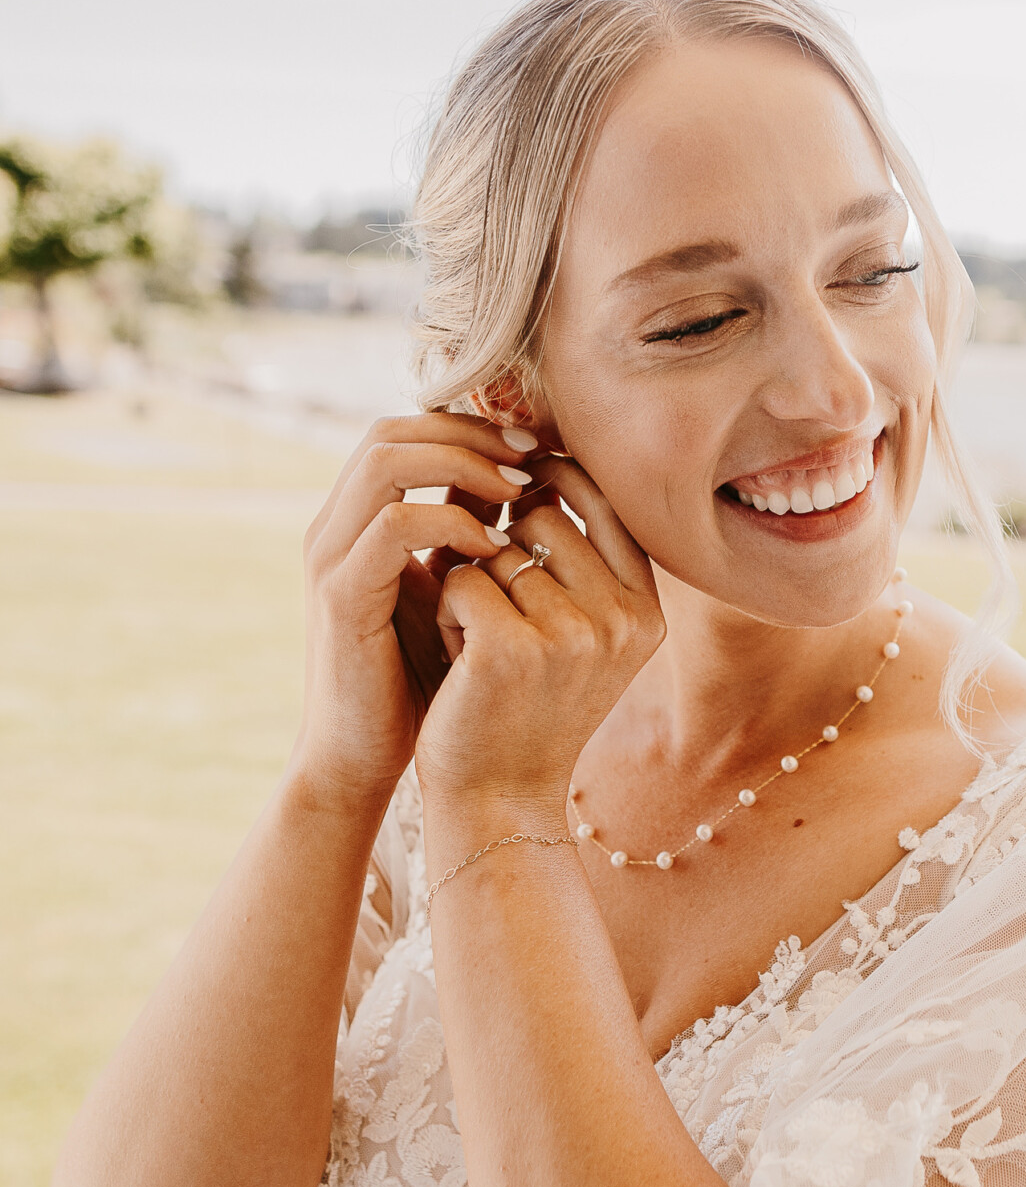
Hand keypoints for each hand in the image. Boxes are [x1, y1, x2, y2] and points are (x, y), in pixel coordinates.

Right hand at [290, 413, 536, 810]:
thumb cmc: (417, 684)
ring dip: (462, 464)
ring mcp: (331, 557)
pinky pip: (392, 524)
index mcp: (357, 523)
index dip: (469, 427)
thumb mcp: (453, 596)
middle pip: (391, 430)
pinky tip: (495, 547)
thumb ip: (470, 539)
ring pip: (386, 461)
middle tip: (532, 453)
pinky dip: (448, 521)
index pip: (405, 432)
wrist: (361, 759)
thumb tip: (525, 485)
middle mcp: (334, 528)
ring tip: (520, 489)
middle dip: (469, 432)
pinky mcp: (341, 595)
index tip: (533, 446)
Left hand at [415, 457, 664, 822]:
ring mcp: (573, 636)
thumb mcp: (570, 627)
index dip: (549, 481)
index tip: (513, 493)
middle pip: (541, 514)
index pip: (600, 498)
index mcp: (648, 608)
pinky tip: (461, 655)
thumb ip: (568, 549)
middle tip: (500, 614)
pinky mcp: (514, 651)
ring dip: (471, 581)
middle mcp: (623, 620)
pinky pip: (462, 578)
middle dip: (501, 546)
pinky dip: (447, 607)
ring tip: (481, 641)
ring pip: (496, 545)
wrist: (498, 797)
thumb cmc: (524, 704)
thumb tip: (530, 446)